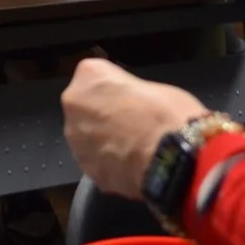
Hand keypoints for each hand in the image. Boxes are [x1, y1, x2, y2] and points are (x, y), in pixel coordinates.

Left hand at [62, 58, 208, 198]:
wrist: (171, 160)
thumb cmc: (167, 114)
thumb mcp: (154, 88)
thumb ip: (132, 94)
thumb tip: (135, 106)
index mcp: (90, 75)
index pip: (96, 76)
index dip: (116, 89)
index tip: (131, 98)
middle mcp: (74, 105)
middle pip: (86, 107)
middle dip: (103, 115)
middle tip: (131, 123)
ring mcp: (76, 140)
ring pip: (87, 137)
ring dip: (103, 141)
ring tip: (133, 149)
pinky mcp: (86, 170)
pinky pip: (97, 162)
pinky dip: (110, 164)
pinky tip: (131, 166)